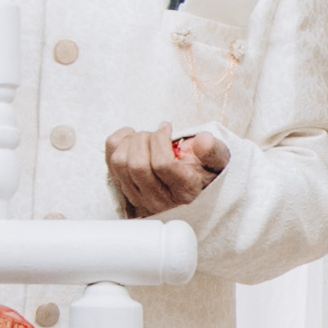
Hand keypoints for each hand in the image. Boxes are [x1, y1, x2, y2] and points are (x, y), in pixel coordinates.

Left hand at [103, 126, 227, 217]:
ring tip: (147, 137)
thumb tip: (202, 141)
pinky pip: (110, 160)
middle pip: (137, 165)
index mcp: (184, 191)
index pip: (162, 165)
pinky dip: (118, 141)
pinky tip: (133, 139)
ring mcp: (138, 197)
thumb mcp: (218, 160)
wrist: (191, 184)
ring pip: (120, 163)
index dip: (161, 140)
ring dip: (132, 141)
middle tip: (157, 133)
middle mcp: (159, 199)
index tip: (167, 128)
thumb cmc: (203, 169)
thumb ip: (213, 151)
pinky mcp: (123, 189)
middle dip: (145, 139)